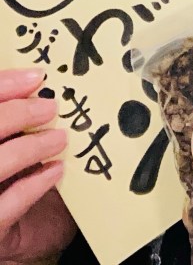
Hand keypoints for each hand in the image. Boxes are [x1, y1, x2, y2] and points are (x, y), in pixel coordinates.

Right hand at [0, 69, 75, 262]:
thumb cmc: (15, 183)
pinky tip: (56, 171)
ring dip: (30, 147)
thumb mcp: (16, 145)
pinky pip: (6, 207)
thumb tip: (41, 84)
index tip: (35, 76)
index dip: (3, 85)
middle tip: (50, 107)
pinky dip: (33, 186)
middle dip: (16, 114)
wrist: (19, 242)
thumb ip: (17, 122)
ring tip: (59, 138)